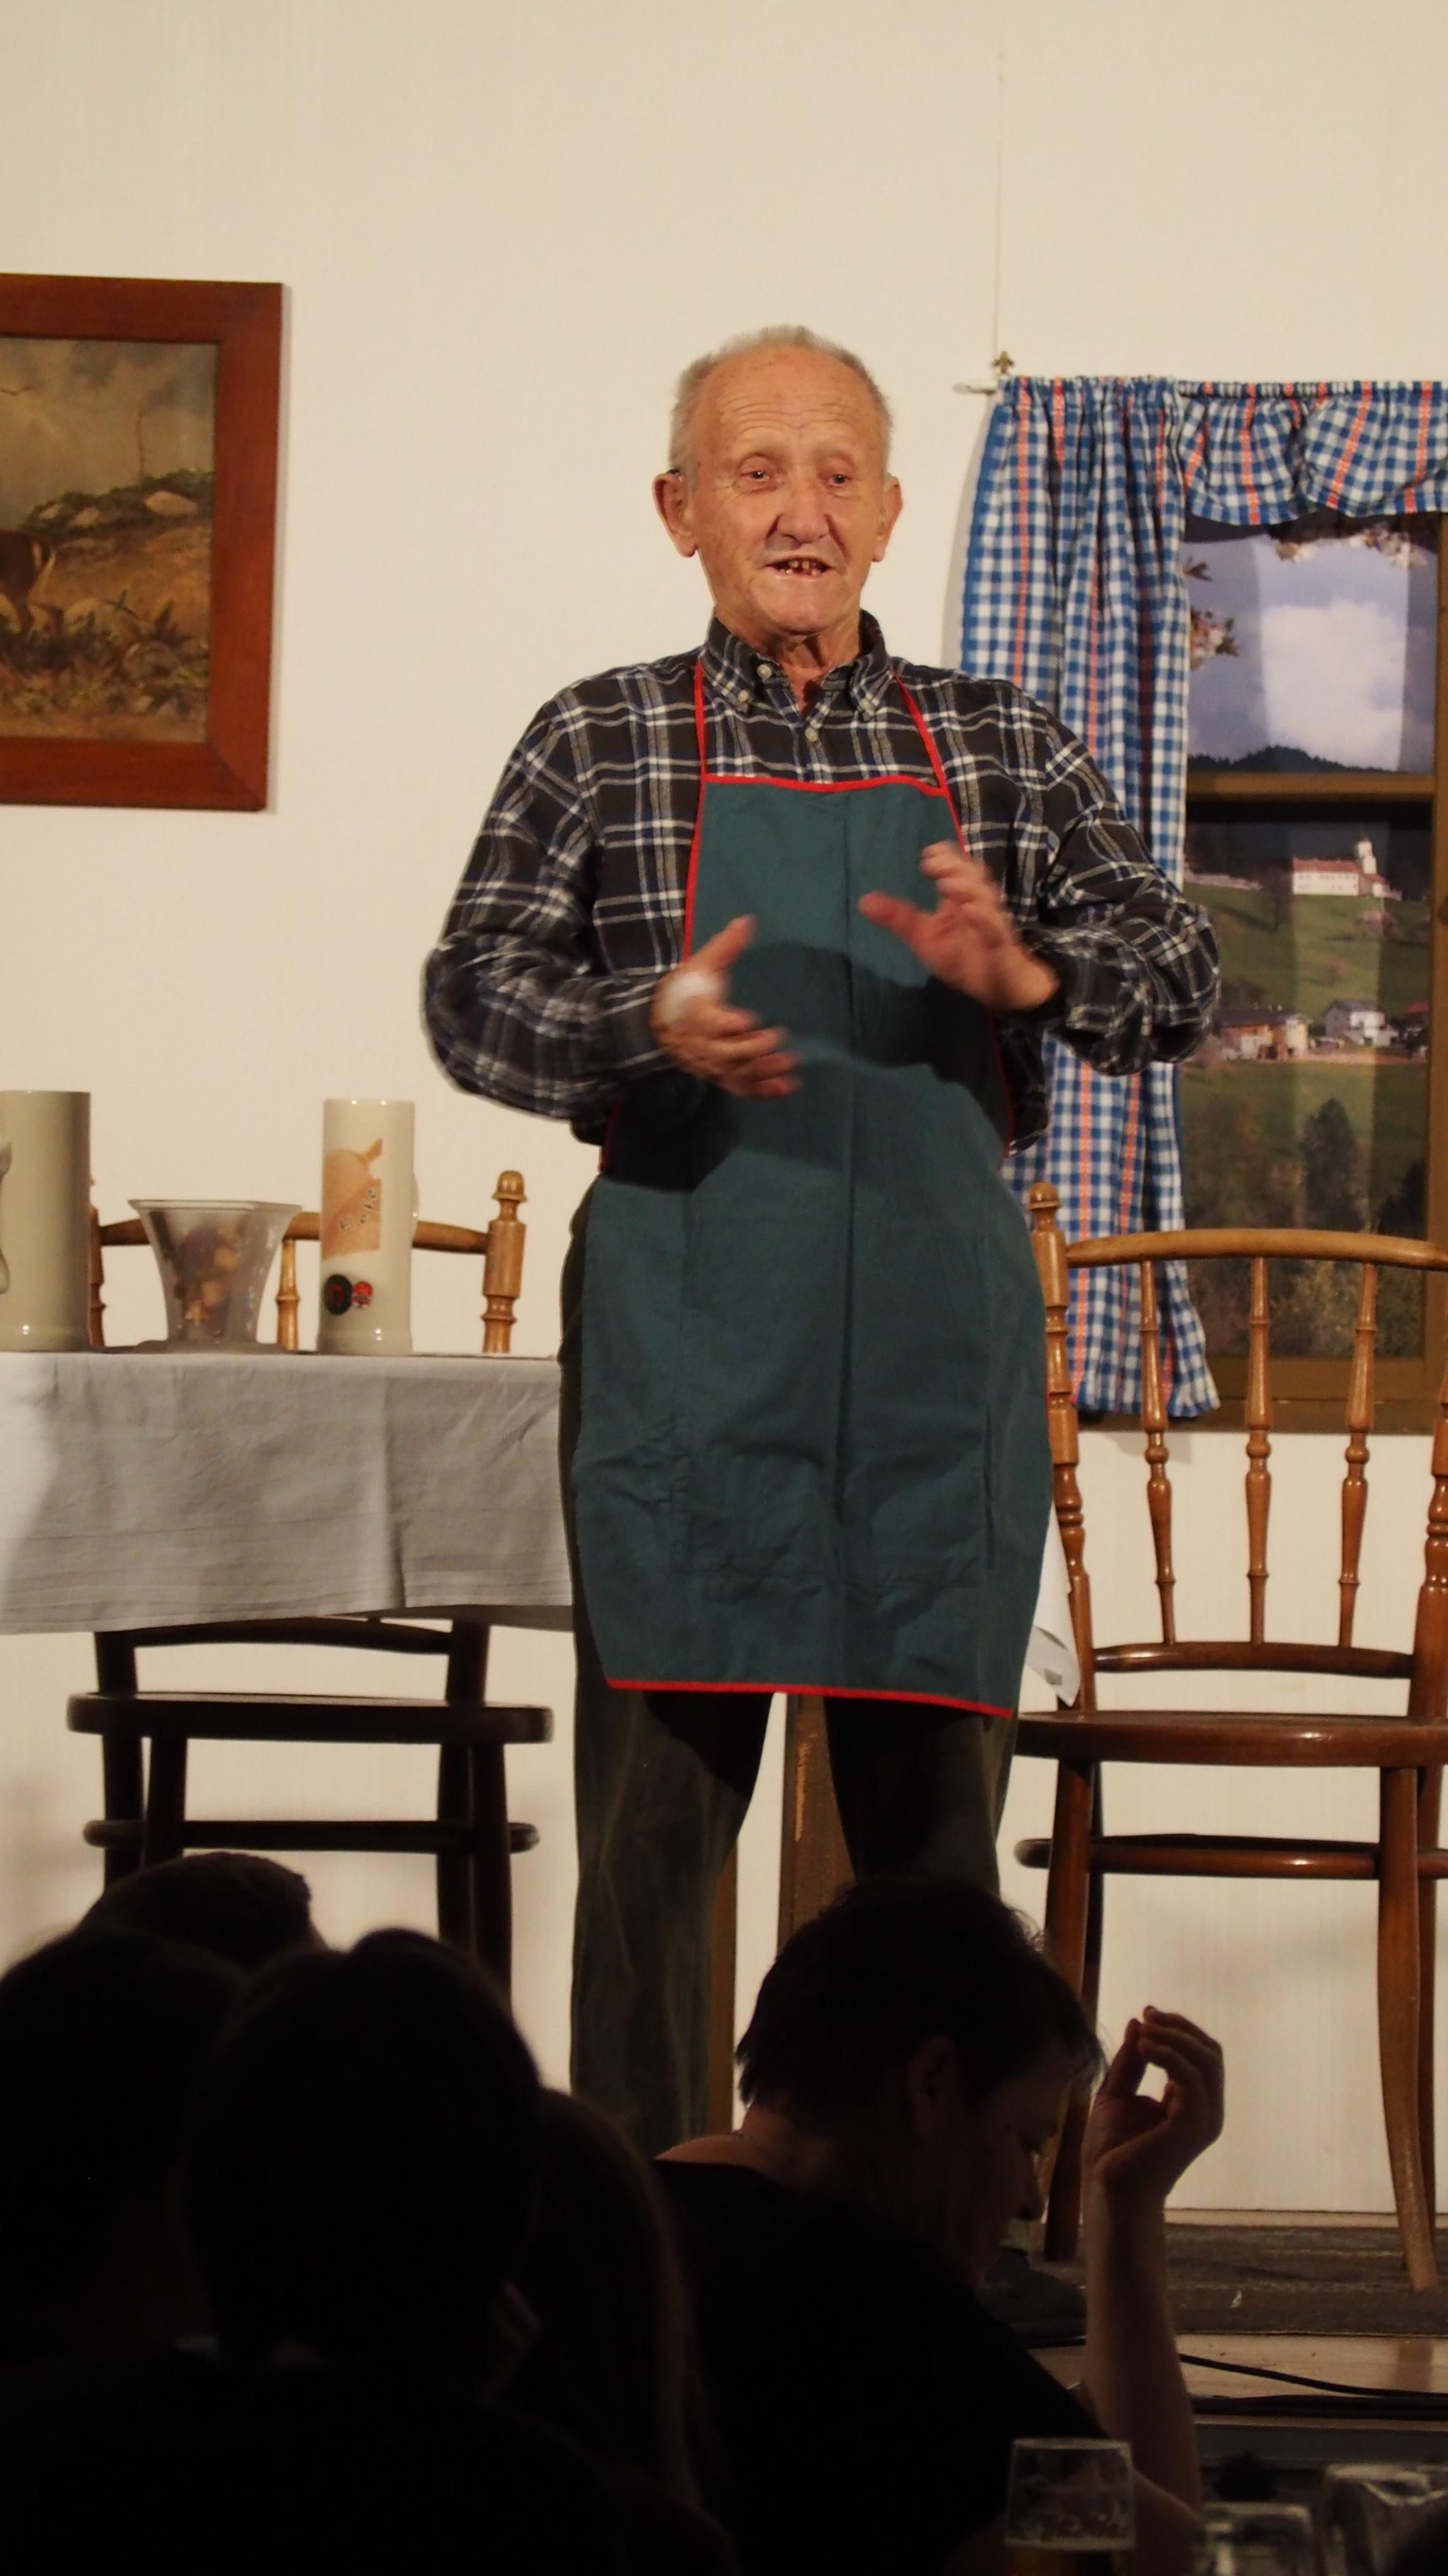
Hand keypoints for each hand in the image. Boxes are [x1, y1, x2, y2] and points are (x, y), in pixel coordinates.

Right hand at [651, 914, 797, 1098]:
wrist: (657, 1023)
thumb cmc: (685, 990)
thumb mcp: (701, 965)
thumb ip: (725, 946)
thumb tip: (747, 920)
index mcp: (696, 1014)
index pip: (710, 1022)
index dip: (729, 1024)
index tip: (749, 1019)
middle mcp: (702, 1045)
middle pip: (727, 1053)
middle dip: (754, 1048)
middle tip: (779, 1036)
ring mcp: (711, 1064)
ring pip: (737, 1073)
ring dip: (765, 1071)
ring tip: (791, 1062)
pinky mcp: (719, 1076)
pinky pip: (741, 1088)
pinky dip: (764, 1091)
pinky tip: (789, 1086)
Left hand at [858, 842, 1058, 1014]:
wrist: (999, 989)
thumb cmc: (963, 960)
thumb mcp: (925, 938)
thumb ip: (899, 919)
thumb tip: (864, 900)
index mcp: (962, 898)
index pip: (958, 868)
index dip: (946, 858)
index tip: (927, 856)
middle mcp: (980, 905)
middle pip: (974, 877)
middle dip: (955, 867)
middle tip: (934, 865)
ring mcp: (993, 924)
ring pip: (986, 900)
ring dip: (967, 889)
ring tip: (945, 884)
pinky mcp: (1002, 947)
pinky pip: (996, 931)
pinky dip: (984, 920)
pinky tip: (969, 912)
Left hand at [1080, 2008, 1223, 2219]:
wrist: (1106, 2187)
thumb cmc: (1111, 2150)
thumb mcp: (1117, 2093)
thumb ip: (1131, 2060)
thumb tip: (1140, 2022)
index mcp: (1192, 2104)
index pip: (1201, 2055)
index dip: (1178, 2028)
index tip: (1147, 2012)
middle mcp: (1206, 2111)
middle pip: (1211, 2053)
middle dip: (1181, 2027)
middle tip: (1149, 2014)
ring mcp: (1203, 2119)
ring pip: (1207, 2061)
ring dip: (1176, 2036)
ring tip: (1146, 2030)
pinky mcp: (1193, 2125)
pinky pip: (1192, 2077)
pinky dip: (1171, 2055)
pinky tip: (1145, 2047)